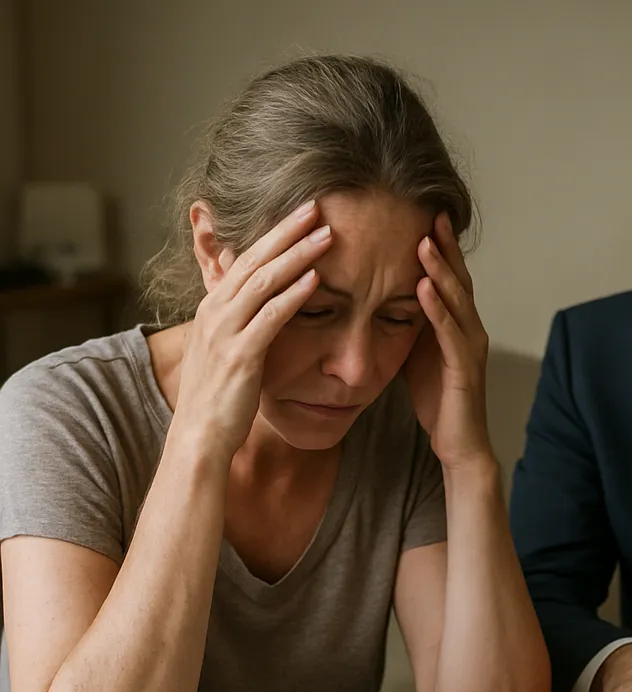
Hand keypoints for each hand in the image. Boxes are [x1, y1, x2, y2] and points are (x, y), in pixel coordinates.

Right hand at [173, 200, 331, 462]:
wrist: (198, 438)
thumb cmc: (219, 399)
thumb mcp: (225, 351)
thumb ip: (240, 324)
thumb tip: (257, 306)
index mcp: (212, 308)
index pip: (245, 259)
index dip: (273, 234)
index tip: (301, 214)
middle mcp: (215, 312)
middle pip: (255, 259)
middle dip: (287, 230)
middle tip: (317, 205)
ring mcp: (225, 332)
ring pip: (263, 281)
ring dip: (297, 254)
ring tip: (326, 234)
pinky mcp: (240, 356)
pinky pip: (270, 317)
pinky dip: (294, 295)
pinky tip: (316, 279)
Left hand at [404, 212, 492, 470]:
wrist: (459, 443)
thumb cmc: (439, 401)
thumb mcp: (416, 354)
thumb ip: (408, 325)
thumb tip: (380, 300)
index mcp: (457, 325)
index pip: (449, 278)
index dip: (438, 247)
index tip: (422, 215)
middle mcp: (470, 329)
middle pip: (458, 279)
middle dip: (444, 246)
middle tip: (429, 211)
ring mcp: (470, 347)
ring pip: (457, 300)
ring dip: (440, 270)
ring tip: (424, 241)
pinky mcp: (464, 367)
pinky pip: (450, 332)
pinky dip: (437, 308)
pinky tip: (423, 288)